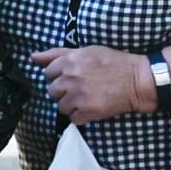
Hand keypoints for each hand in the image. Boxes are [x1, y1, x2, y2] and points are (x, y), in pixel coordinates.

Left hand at [34, 45, 152, 123]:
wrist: (139, 80)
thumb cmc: (113, 63)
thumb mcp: (86, 51)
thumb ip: (57, 54)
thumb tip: (32, 58)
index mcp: (70, 61)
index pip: (48, 73)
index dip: (59, 75)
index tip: (73, 76)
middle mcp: (71, 78)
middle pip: (52, 91)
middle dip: (64, 91)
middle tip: (82, 88)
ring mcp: (78, 96)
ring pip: (60, 106)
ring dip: (71, 104)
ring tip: (88, 97)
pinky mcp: (87, 111)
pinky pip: (73, 118)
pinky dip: (81, 115)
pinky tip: (93, 106)